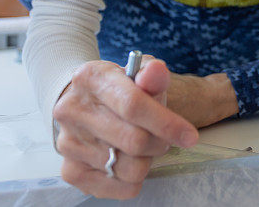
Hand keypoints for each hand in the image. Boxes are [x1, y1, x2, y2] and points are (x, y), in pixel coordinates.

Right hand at [53, 56, 198, 199]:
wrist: (85, 103)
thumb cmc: (120, 89)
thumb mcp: (138, 75)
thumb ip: (152, 75)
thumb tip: (158, 70)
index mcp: (91, 77)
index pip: (133, 105)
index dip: (166, 123)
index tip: (190, 136)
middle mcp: (72, 110)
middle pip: (134, 141)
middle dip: (160, 142)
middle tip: (162, 137)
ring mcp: (68, 143)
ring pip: (130, 168)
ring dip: (147, 160)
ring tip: (141, 145)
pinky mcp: (71, 171)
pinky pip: (120, 187)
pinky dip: (134, 179)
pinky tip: (129, 160)